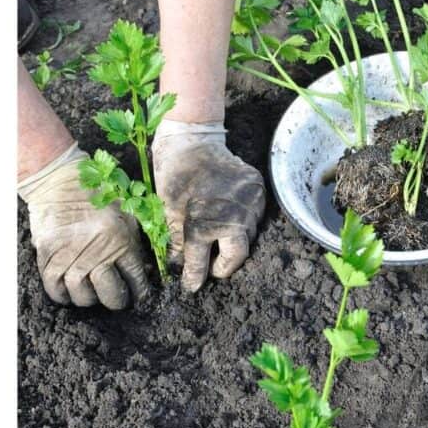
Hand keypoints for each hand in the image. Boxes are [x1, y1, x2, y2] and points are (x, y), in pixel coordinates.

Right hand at [19, 145, 148, 309]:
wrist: (61, 180)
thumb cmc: (99, 195)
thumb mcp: (127, 213)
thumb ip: (135, 241)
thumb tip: (146, 270)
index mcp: (122, 240)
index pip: (136, 278)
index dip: (139, 293)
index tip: (138, 298)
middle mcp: (98, 250)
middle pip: (109, 292)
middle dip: (116, 301)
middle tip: (115, 300)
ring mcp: (71, 253)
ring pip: (81, 293)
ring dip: (87, 299)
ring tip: (91, 295)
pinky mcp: (48, 253)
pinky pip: (53, 285)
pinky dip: (60, 295)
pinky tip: (68, 293)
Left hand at [152, 120, 264, 291]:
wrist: (193, 140)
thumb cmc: (175, 175)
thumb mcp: (168, 211)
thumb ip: (177, 241)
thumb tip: (178, 266)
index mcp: (202, 226)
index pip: (200, 263)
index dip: (195, 277)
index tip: (192, 286)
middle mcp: (231, 219)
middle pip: (236, 256)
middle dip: (224, 266)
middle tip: (213, 268)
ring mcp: (249, 204)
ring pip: (248, 236)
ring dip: (234, 241)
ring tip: (221, 238)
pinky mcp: (259, 191)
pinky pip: (255, 216)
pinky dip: (244, 221)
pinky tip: (231, 216)